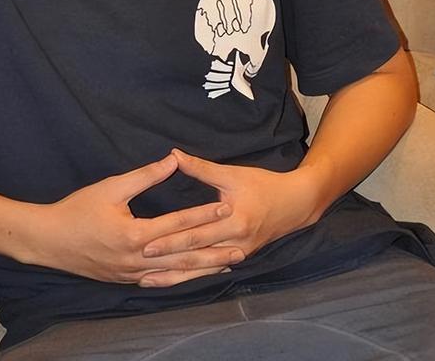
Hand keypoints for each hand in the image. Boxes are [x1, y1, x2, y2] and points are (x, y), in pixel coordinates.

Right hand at [24, 154, 240, 284]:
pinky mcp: (126, 280)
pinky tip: (195, 277)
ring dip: (203, 269)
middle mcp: (138, 260)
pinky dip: (181, 280)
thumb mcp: (111, 187)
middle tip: (241, 246)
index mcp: (136, 235)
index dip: (203, 213)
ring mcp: (132, 274)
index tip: (226, 205)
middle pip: (184, 255)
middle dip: (213, 249)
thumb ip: (145, 176)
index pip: (178, 224)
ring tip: (227, 264)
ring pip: (176, 274)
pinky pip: (160, 282)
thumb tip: (173, 159)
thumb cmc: (78, 210)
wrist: (49, 241)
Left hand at [140, 149, 321, 286]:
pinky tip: (174, 280)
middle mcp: (236, 243)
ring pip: (202, 269)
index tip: (145, 243)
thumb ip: (201, 168)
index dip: (170, 239)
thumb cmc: (263, 184)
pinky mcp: (239, 258)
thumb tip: (173, 155)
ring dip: (176, 276)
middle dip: (167, 260)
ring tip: (148, 280)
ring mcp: (239, 254)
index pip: (196, 234)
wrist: (295, 203)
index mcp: (235, 221)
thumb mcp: (232, 174)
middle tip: (139, 262)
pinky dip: (192, 276)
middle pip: (196, 255)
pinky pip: (211, 271)